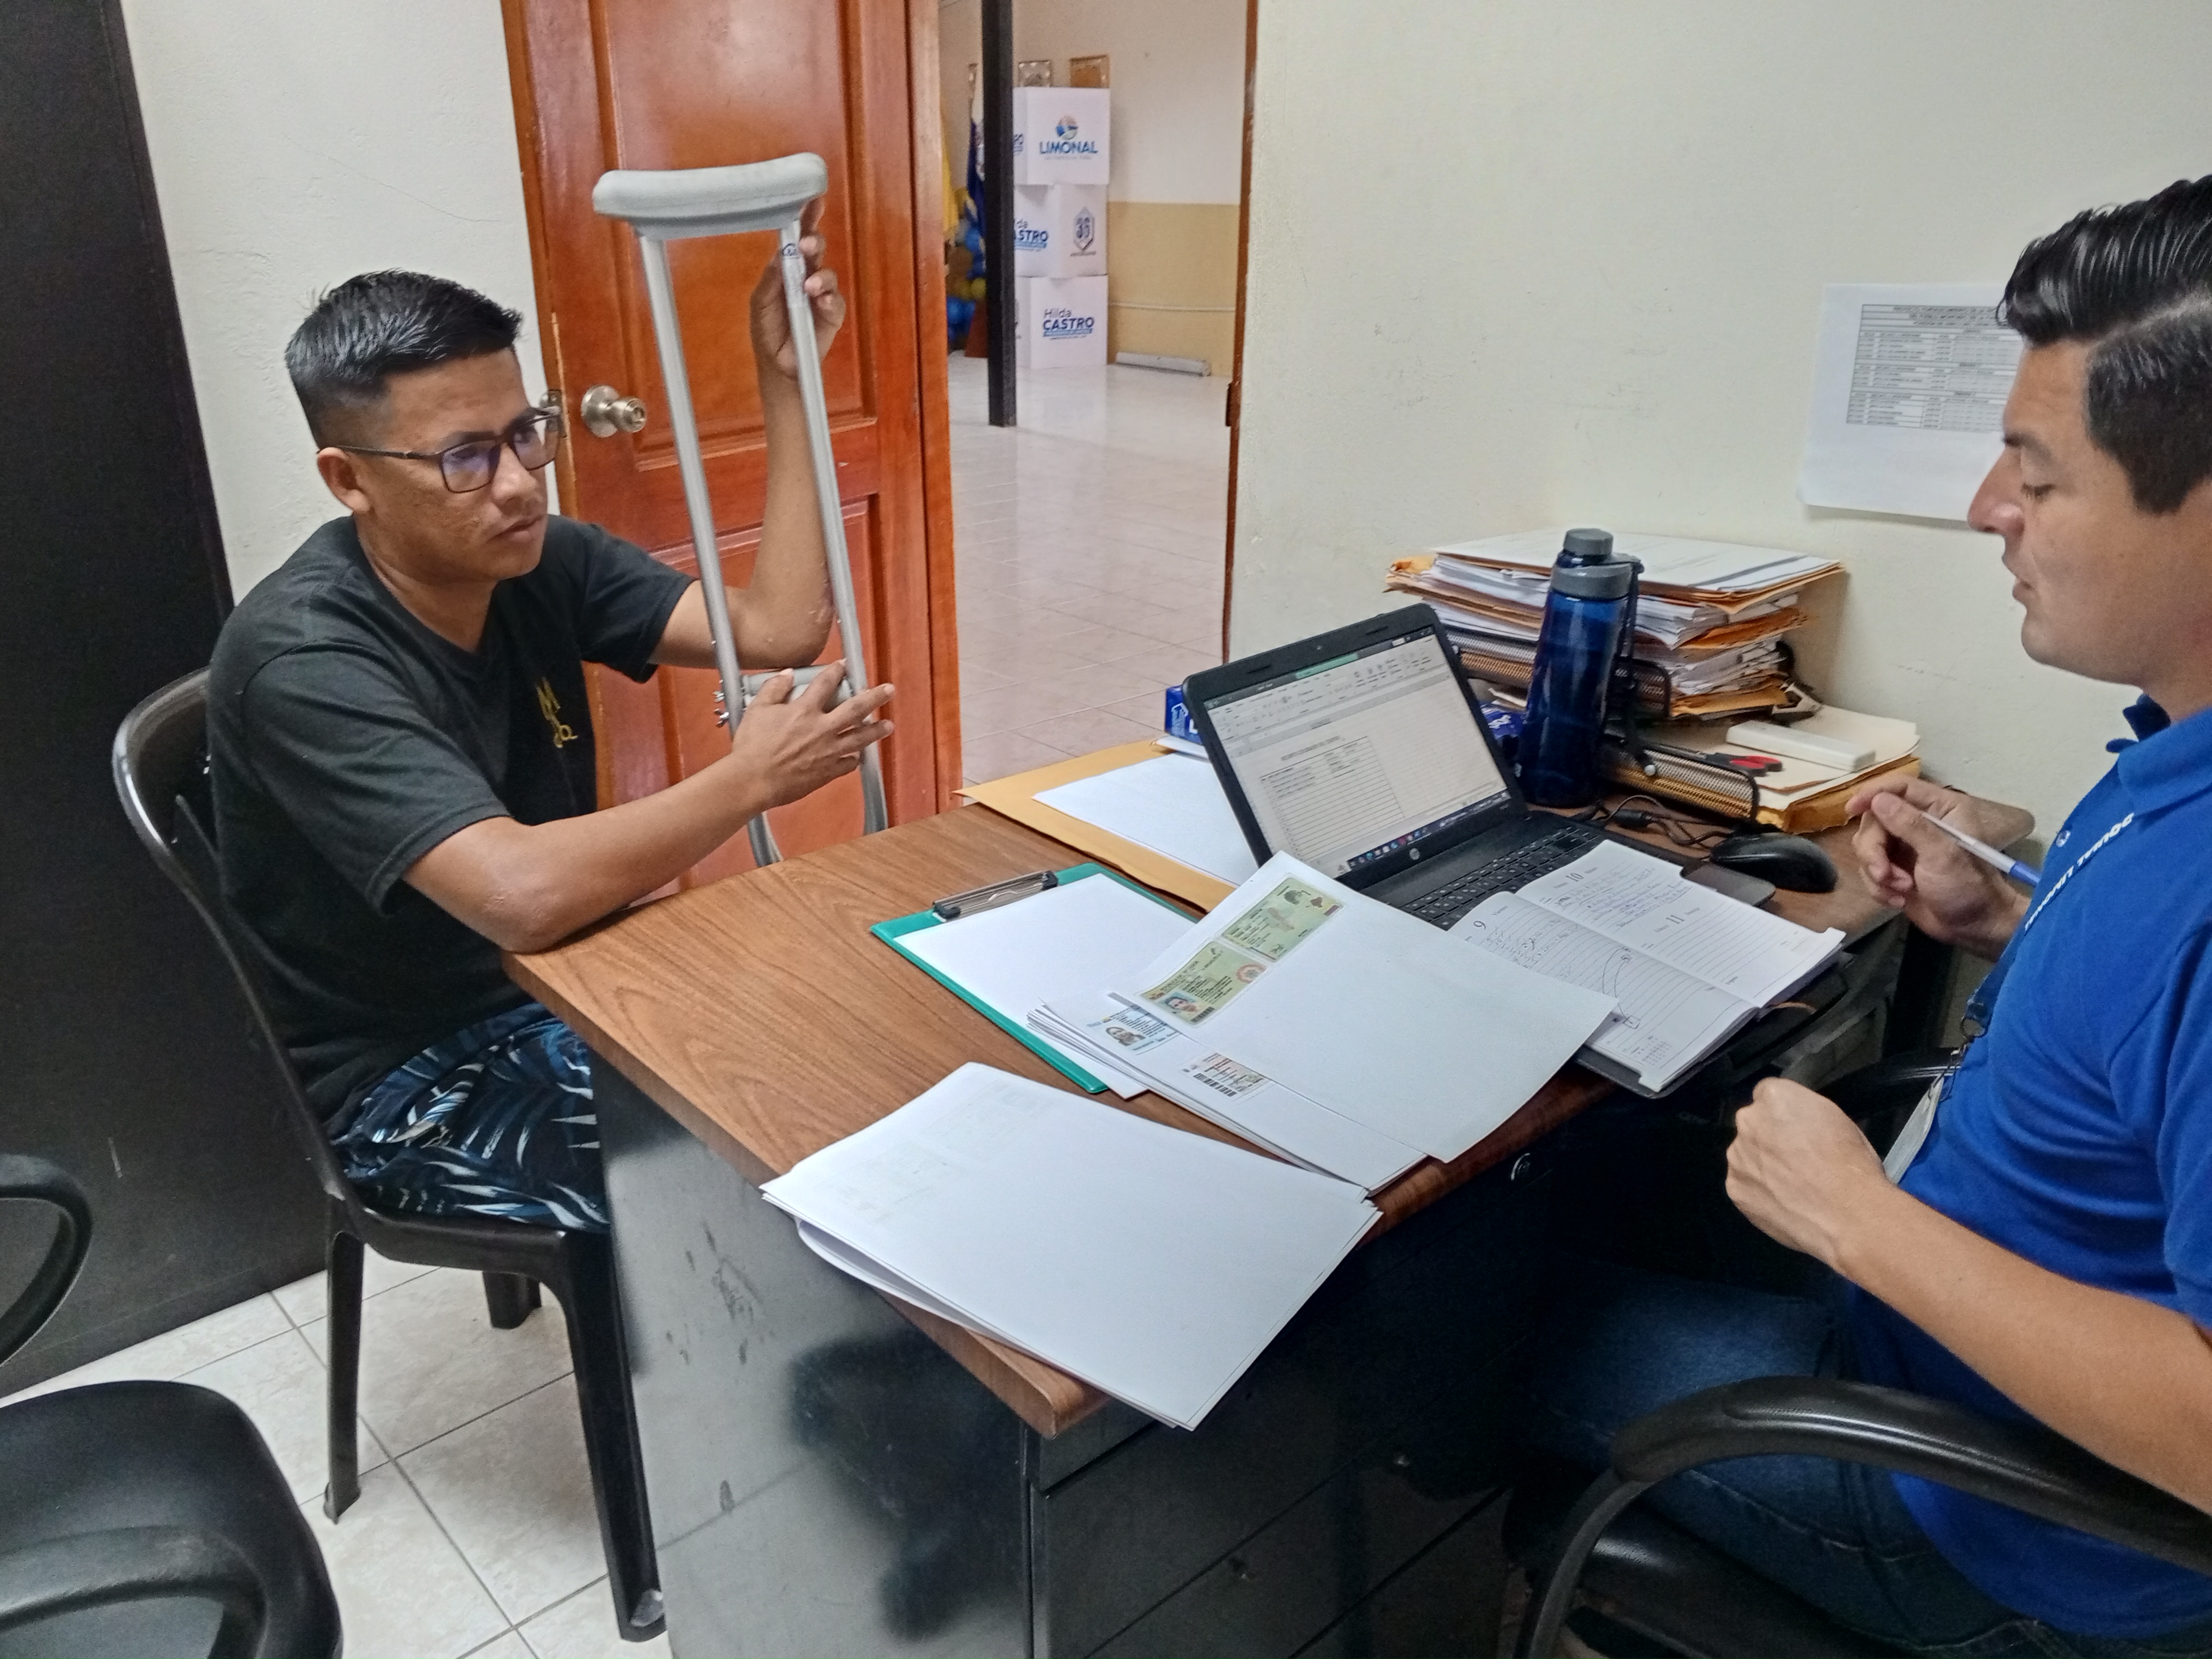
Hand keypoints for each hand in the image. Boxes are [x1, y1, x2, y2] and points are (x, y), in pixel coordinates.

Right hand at [723, 661, 891, 808]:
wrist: (753, 780)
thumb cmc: (751, 747)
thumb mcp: (756, 709)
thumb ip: (773, 688)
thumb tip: (787, 674)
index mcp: (804, 710)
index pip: (825, 683)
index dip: (836, 671)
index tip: (843, 666)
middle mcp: (822, 729)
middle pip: (855, 708)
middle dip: (875, 697)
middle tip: (889, 691)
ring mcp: (828, 751)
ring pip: (859, 738)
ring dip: (875, 730)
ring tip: (888, 725)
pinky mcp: (827, 772)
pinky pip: (847, 764)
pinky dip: (854, 759)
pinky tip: (858, 756)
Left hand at [750, 198, 845, 381]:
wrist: (777, 365)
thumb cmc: (767, 330)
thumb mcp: (759, 303)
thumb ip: (770, 280)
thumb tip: (780, 255)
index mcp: (788, 267)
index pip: (799, 237)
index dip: (806, 218)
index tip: (811, 200)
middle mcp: (807, 275)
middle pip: (817, 248)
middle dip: (814, 241)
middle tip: (806, 245)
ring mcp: (822, 295)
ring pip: (829, 273)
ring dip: (820, 275)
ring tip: (809, 286)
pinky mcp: (833, 315)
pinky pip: (836, 302)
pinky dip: (830, 300)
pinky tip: (821, 302)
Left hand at [1727, 1077, 1894, 1270]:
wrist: (1846, 1214)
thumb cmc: (1851, 1164)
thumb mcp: (1837, 1119)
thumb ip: (1805, 1113)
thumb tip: (1797, 1122)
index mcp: (1775, 1096)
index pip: (1769, 1094)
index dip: (1785, 1114)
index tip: (1799, 1130)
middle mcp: (1748, 1121)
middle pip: (1753, 1124)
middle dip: (1769, 1137)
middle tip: (1795, 1159)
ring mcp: (1737, 1157)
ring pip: (1746, 1155)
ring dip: (1761, 1165)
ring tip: (1791, 1186)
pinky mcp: (1734, 1189)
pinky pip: (1744, 1185)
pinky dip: (1759, 1192)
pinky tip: (1783, 1202)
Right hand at [1845, 774, 2025, 957]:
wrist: (1974, 928)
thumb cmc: (1967, 887)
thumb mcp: (1941, 854)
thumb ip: (1910, 825)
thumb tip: (1877, 799)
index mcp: (1940, 808)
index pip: (1899, 787)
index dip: (1872, 794)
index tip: (1851, 809)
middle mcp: (1920, 822)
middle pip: (1875, 820)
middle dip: (1874, 850)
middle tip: (1883, 873)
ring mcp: (1905, 846)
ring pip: (1868, 846)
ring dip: (1877, 871)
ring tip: (1900, 889)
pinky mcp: (1895, 869)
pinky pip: (1869, 869)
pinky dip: (1878, 887)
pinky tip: (1898, 899)